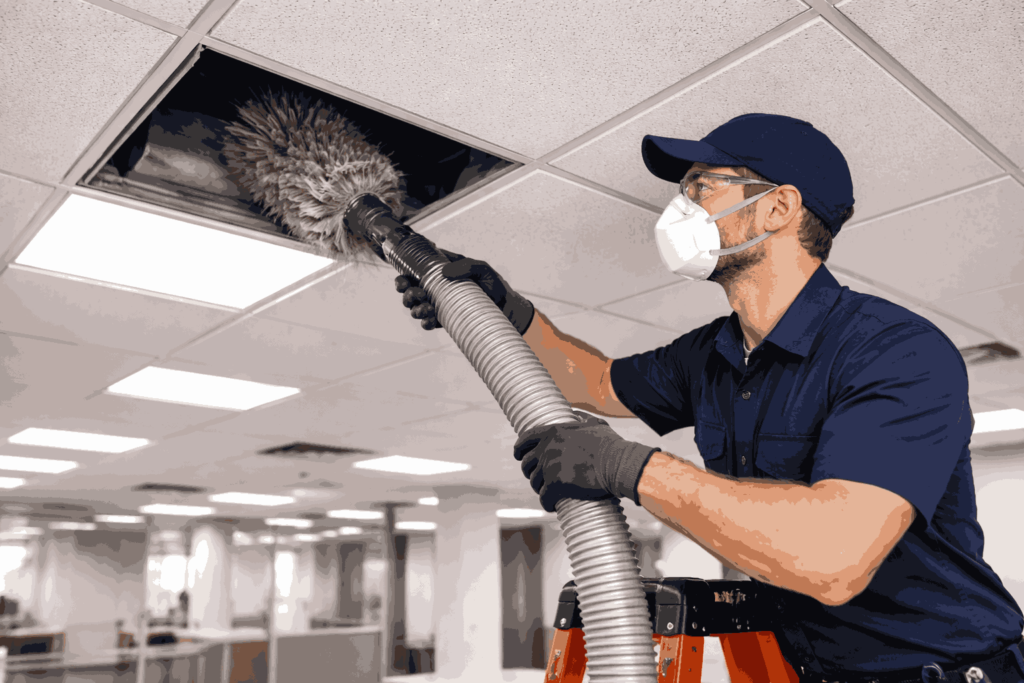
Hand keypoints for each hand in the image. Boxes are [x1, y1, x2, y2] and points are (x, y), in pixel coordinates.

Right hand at [395, 249, 534, 333]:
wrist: (507, 311)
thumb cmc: (495, 286)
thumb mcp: (483, 269)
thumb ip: (466, 266)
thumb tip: (445, 273)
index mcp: (442, 271)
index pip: (416, 270)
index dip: (404, 274)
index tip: (403, 279)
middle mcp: (437, 288)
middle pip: (410, 290)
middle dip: (406, 293)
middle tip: (416, 295)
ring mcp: (440, 305)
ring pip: (416, 307)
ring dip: (416, 309)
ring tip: (427, 310)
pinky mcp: (445, 320)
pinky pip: (428, 322)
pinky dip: (425, 322)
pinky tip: (430, 321)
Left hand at [513, 411, 658, 512]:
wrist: (618, 463)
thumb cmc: (610, 444)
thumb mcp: (594, 424)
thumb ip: (582, 418)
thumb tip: (577, 414)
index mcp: (553, 432)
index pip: (525, 440)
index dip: (520, 450)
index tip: (519, 456)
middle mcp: (547, 448)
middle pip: (527, 464)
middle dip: (531, 473)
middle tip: (540, 479)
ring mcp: (550, 466)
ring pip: (535, 483)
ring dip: (540, 489)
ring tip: (549, 493)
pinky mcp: (556, 484)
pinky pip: (544, 498)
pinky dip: (547, 503)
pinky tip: (552, 506)